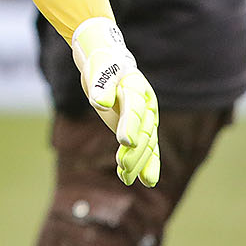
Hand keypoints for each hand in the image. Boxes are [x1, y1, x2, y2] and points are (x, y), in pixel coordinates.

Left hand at [71, 18, 160, 185]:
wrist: (108, 65)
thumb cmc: (102, 66)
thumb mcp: (98, 71)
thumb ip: (99, 86)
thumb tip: (99, 102)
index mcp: (137, 87)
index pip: (134, 108)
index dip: (130, 124)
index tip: (125, 141)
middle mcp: (146, 106)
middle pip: (143, 130)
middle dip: (134, 150)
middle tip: (122, 165)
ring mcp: (146, 120)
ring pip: (147, 145)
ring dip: (138, 162)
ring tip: (126, 177)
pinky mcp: (139, 130)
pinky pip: (147, 151)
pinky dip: (144, 165)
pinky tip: (138, 180)